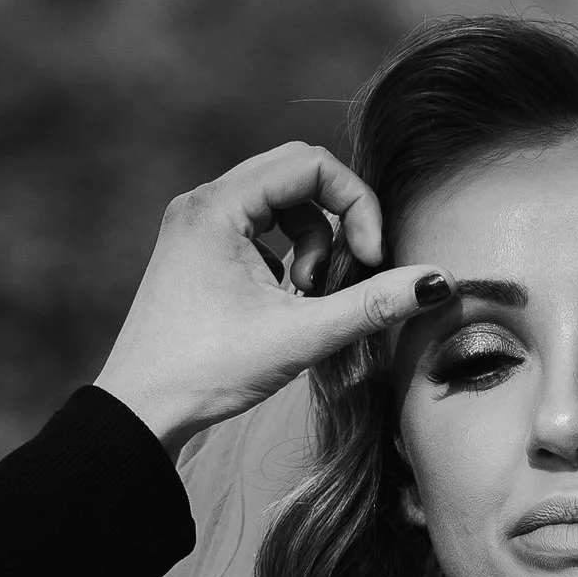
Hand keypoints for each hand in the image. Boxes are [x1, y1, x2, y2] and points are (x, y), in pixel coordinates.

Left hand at [94, 141, 455, 454]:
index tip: (371, 260)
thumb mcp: (299, 336)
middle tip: (340, 281)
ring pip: (280, 207)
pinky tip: (280, 309)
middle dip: (334, 225)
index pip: (311, 163)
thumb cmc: (207, 372)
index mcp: (218, 204)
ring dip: (311, 247)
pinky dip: (284, 263)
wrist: (140, 413)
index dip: (355, 205)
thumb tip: (437, 283)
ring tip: (303, 301)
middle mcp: (203, 202)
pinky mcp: (198, 253)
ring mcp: (197, 227)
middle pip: (296, 177)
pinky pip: (258, 234)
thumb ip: (371, 305)